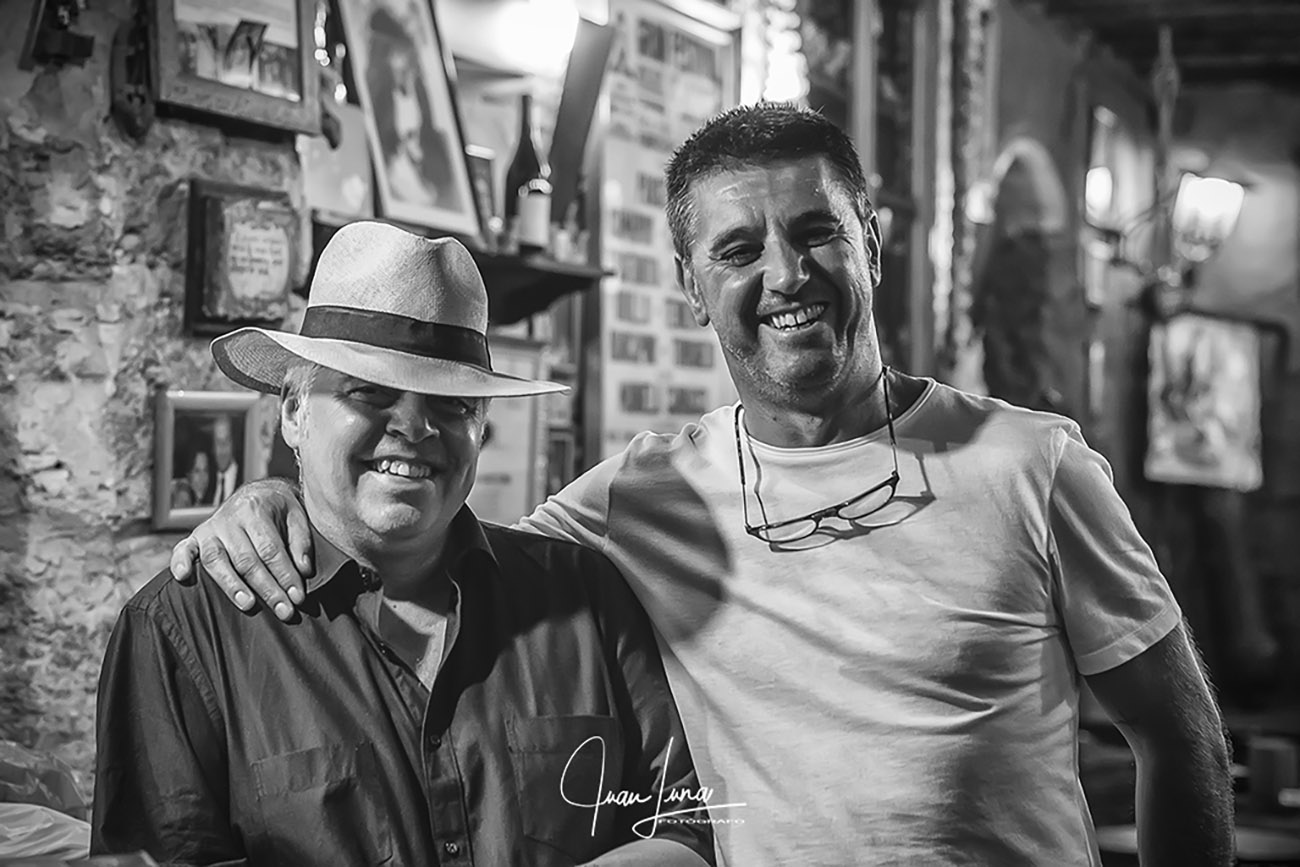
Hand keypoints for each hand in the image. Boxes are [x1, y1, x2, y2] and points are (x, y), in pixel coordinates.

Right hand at [169, 478, 312, 620]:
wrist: (256, 493)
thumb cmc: (279, 510)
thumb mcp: (297, 517)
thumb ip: (301, 542)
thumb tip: (304, 570)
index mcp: (256, 510)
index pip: (271, 549)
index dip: (285, 575)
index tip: (298, 597)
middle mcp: (230, 519)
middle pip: (247, 559)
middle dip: (267, 589)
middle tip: (284, 611)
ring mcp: (209, 528)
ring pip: (216, 560)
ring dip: (231, 585)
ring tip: (248, 605)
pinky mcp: (195, 537)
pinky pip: (182, 549)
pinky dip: (179, 562)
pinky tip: (183, 577)